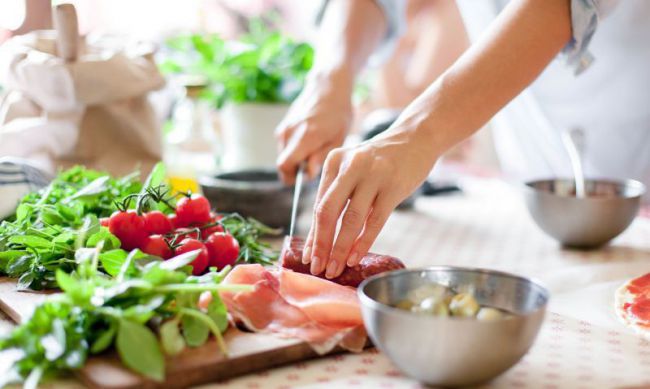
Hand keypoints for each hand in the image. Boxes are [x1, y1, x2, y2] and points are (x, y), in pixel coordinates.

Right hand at [275, 71, 353, 183]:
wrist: (328, 87)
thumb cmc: (338, 113)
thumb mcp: (338, 137)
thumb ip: (321, 157)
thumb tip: (308, 174)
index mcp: (304, 137)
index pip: (284, 165)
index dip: (292, 177)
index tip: (306, 177)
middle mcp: (290, 132)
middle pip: (283, 163)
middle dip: (296, 169)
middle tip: (315, 164)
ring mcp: (284, 128)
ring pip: (284, 155)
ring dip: (296, 158)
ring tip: (315, 149)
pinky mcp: (283, 125)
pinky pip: (285, 145)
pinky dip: (295, 149)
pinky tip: (310, 140)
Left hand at [302, 127, 436, 278]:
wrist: (416, 137)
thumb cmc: (381, 160)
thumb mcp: (353, 167)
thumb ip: (338, 194)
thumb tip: (322, 236)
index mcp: (334, 162)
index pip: (319, 205)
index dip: (313, 234)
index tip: (309, 257)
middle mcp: (350, 166)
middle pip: (328, 212)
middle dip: (321, 244)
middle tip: (318, 268)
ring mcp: (373, 176)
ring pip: (351, 220)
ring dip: (341, 248)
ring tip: (336, 268)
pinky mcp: (393, 186)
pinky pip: (375, 221)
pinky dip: (363, 242)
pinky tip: (355, 256)